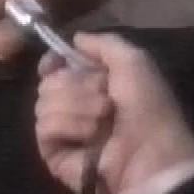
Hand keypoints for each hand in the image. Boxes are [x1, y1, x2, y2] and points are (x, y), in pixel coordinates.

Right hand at [35, 32, 193, 193]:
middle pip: (48, 81)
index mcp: (93, 83)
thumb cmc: (147, 107)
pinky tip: (89, 136)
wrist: (150, 155)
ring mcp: (63, 131)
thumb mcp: (134, 61)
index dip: (53, 61)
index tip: (56, 61)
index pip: (55, 66)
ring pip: (44, 102)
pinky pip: (45, 126)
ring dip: (78, 106)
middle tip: (106, 98)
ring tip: (103, 120)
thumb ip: (104, 43)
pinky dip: (69, 125)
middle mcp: (76, 105)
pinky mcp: (54, 153)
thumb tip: (74, 38)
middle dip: (77, 85)